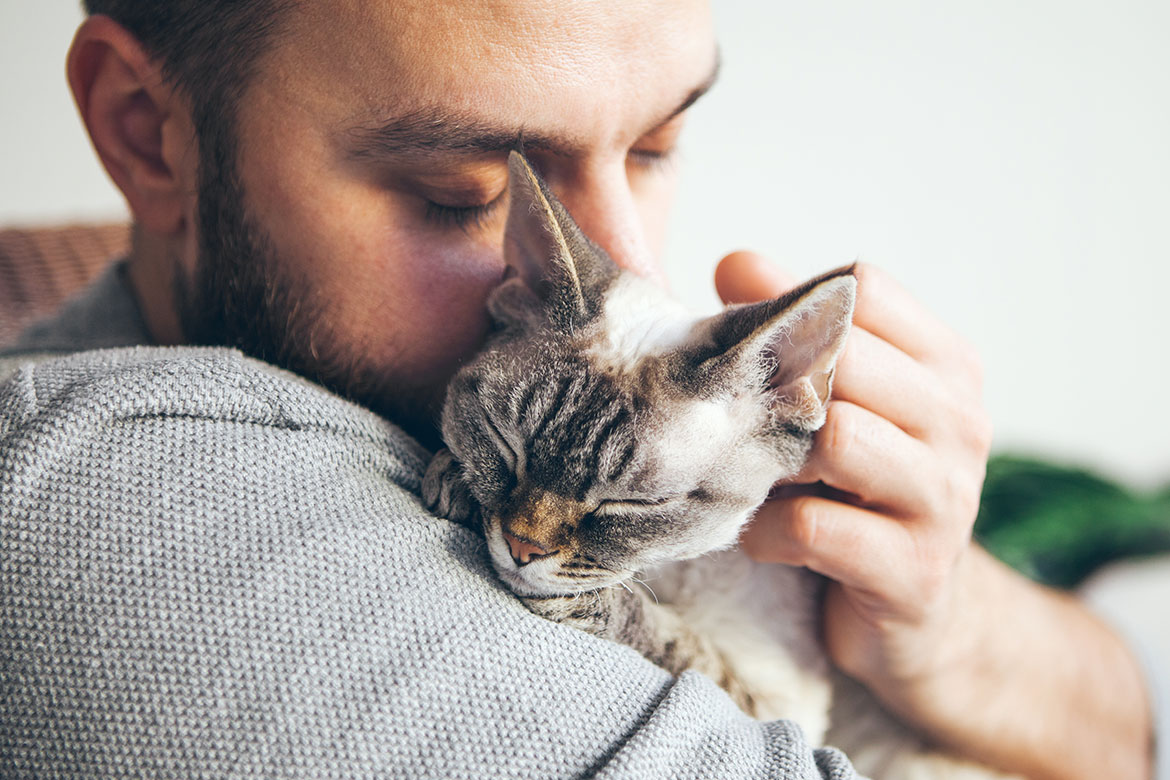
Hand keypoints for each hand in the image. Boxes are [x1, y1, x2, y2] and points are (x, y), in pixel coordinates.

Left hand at [719, 252, 990, 685]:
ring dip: (770, 458)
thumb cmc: (862, 492)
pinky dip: (767, 530)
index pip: (865, 288)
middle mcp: (960, 423)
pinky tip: (761, 535)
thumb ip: (796, 330)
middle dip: (775, 382)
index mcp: (947, 366)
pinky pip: (815, 528)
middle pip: (846, 356)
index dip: (792, 303)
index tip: (747, 337)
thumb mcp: (842, 403)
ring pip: (837, 438)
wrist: (924, 617)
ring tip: (751, 477)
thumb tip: (736, 262)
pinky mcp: (915, 573)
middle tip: (733, 414)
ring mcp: (946, 500)